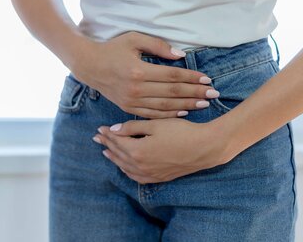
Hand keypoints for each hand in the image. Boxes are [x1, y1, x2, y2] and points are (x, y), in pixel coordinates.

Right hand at [70, 31, 219, 118]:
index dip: (192, 77)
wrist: (89, 66)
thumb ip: (158, 46)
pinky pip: (153, 114)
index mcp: (139, 71)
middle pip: (173, 92)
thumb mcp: (133, 39)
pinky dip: (169, 114)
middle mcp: (137, 89)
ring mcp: (132, 101)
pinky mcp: (128, 108)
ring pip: (165, 106)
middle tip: (214, 94)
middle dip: (195, 93)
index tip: (208, 79)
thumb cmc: (112, 49)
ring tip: (204, 104)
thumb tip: (180, 55)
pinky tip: (183, 113)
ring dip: (186, 105)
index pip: (173, 75)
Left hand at [92, 118, 231, 183]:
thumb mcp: (156, 125)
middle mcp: (141, 166)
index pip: (117, 142)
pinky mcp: (159, 178)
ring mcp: (150, 174)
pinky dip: (127, 170)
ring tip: (106, 152)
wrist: (204, 148)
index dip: (107, 134)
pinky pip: (136, 177)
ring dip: (114, 158)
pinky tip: (125, 166)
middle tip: (97, 138)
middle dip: (107, 145)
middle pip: (118, 154)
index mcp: (138, 151)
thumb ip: (132, 127)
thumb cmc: (181, 132)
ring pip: (125, 167)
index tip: (99, 128)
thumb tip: (113, 129)